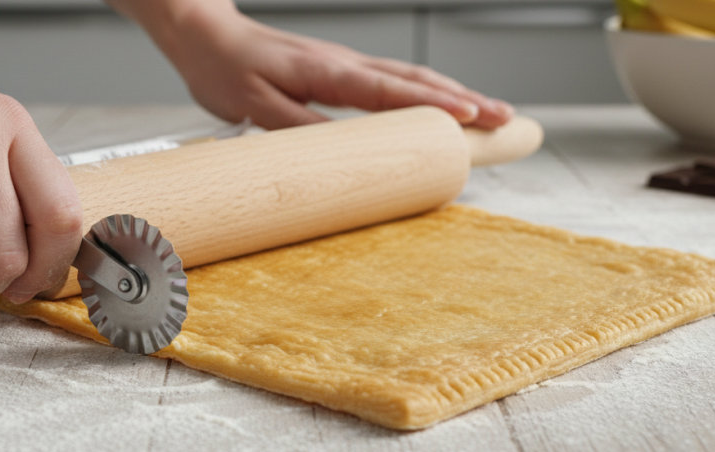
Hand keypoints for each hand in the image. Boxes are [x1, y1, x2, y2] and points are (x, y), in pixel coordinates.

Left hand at [119, 0, 513, 129]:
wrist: (207, 36)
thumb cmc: (227, 70)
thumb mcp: (254, 108)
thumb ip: (300, 128)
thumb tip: (345, 151)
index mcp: (327, 71)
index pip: (390, 89)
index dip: (432, 105)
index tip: (471, 117)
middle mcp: (345, 63)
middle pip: (416, 81)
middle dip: (465, 100)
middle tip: (506, 119)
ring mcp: (347, 65)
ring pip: (411, 78)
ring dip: (454, 95)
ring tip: (492, 113)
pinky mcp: (342, 71)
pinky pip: (394, 81)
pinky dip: (428, 92)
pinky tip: (444, 103)